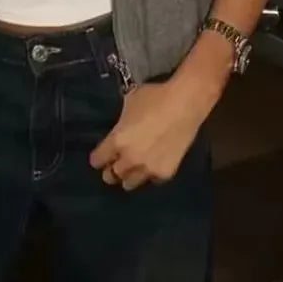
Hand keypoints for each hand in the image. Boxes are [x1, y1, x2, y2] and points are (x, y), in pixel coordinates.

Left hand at [89, 80, 203, 191]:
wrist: (185, 104)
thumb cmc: (155, 97)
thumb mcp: (129, 103)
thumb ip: (121, 122)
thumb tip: (121, 126)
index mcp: (116, 141)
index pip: (97, 161)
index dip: (99, 157)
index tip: (102, 155)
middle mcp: (128, 159)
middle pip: (110, 176)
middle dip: (112, 169)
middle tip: (118, 162)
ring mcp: (147, 169)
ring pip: (129, 184)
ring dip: (130, 176)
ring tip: (135, 167)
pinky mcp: (165, 174)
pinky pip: (152, 181)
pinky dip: (151, 174)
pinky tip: (155, 163)